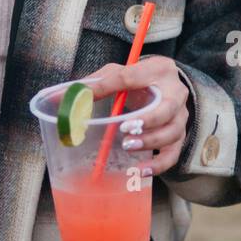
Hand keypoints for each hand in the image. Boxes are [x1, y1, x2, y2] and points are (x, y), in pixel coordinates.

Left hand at [81, 54, 189, 176]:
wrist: (162, 85)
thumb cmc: (137, 79)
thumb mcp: (117, 74)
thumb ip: (94, 84)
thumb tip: (59, 96)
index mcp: (158, 69)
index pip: (133, 76)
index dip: (113, 86)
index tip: (94, 97)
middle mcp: (176, 92)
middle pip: (167, 108)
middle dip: (147, 120)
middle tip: (125, 128)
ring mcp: (181, 116)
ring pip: (172, 133)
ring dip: (150, 142)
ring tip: (127, 146)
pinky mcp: (179, 136)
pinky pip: (172, 154)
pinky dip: (158, 165)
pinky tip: (141, 171)